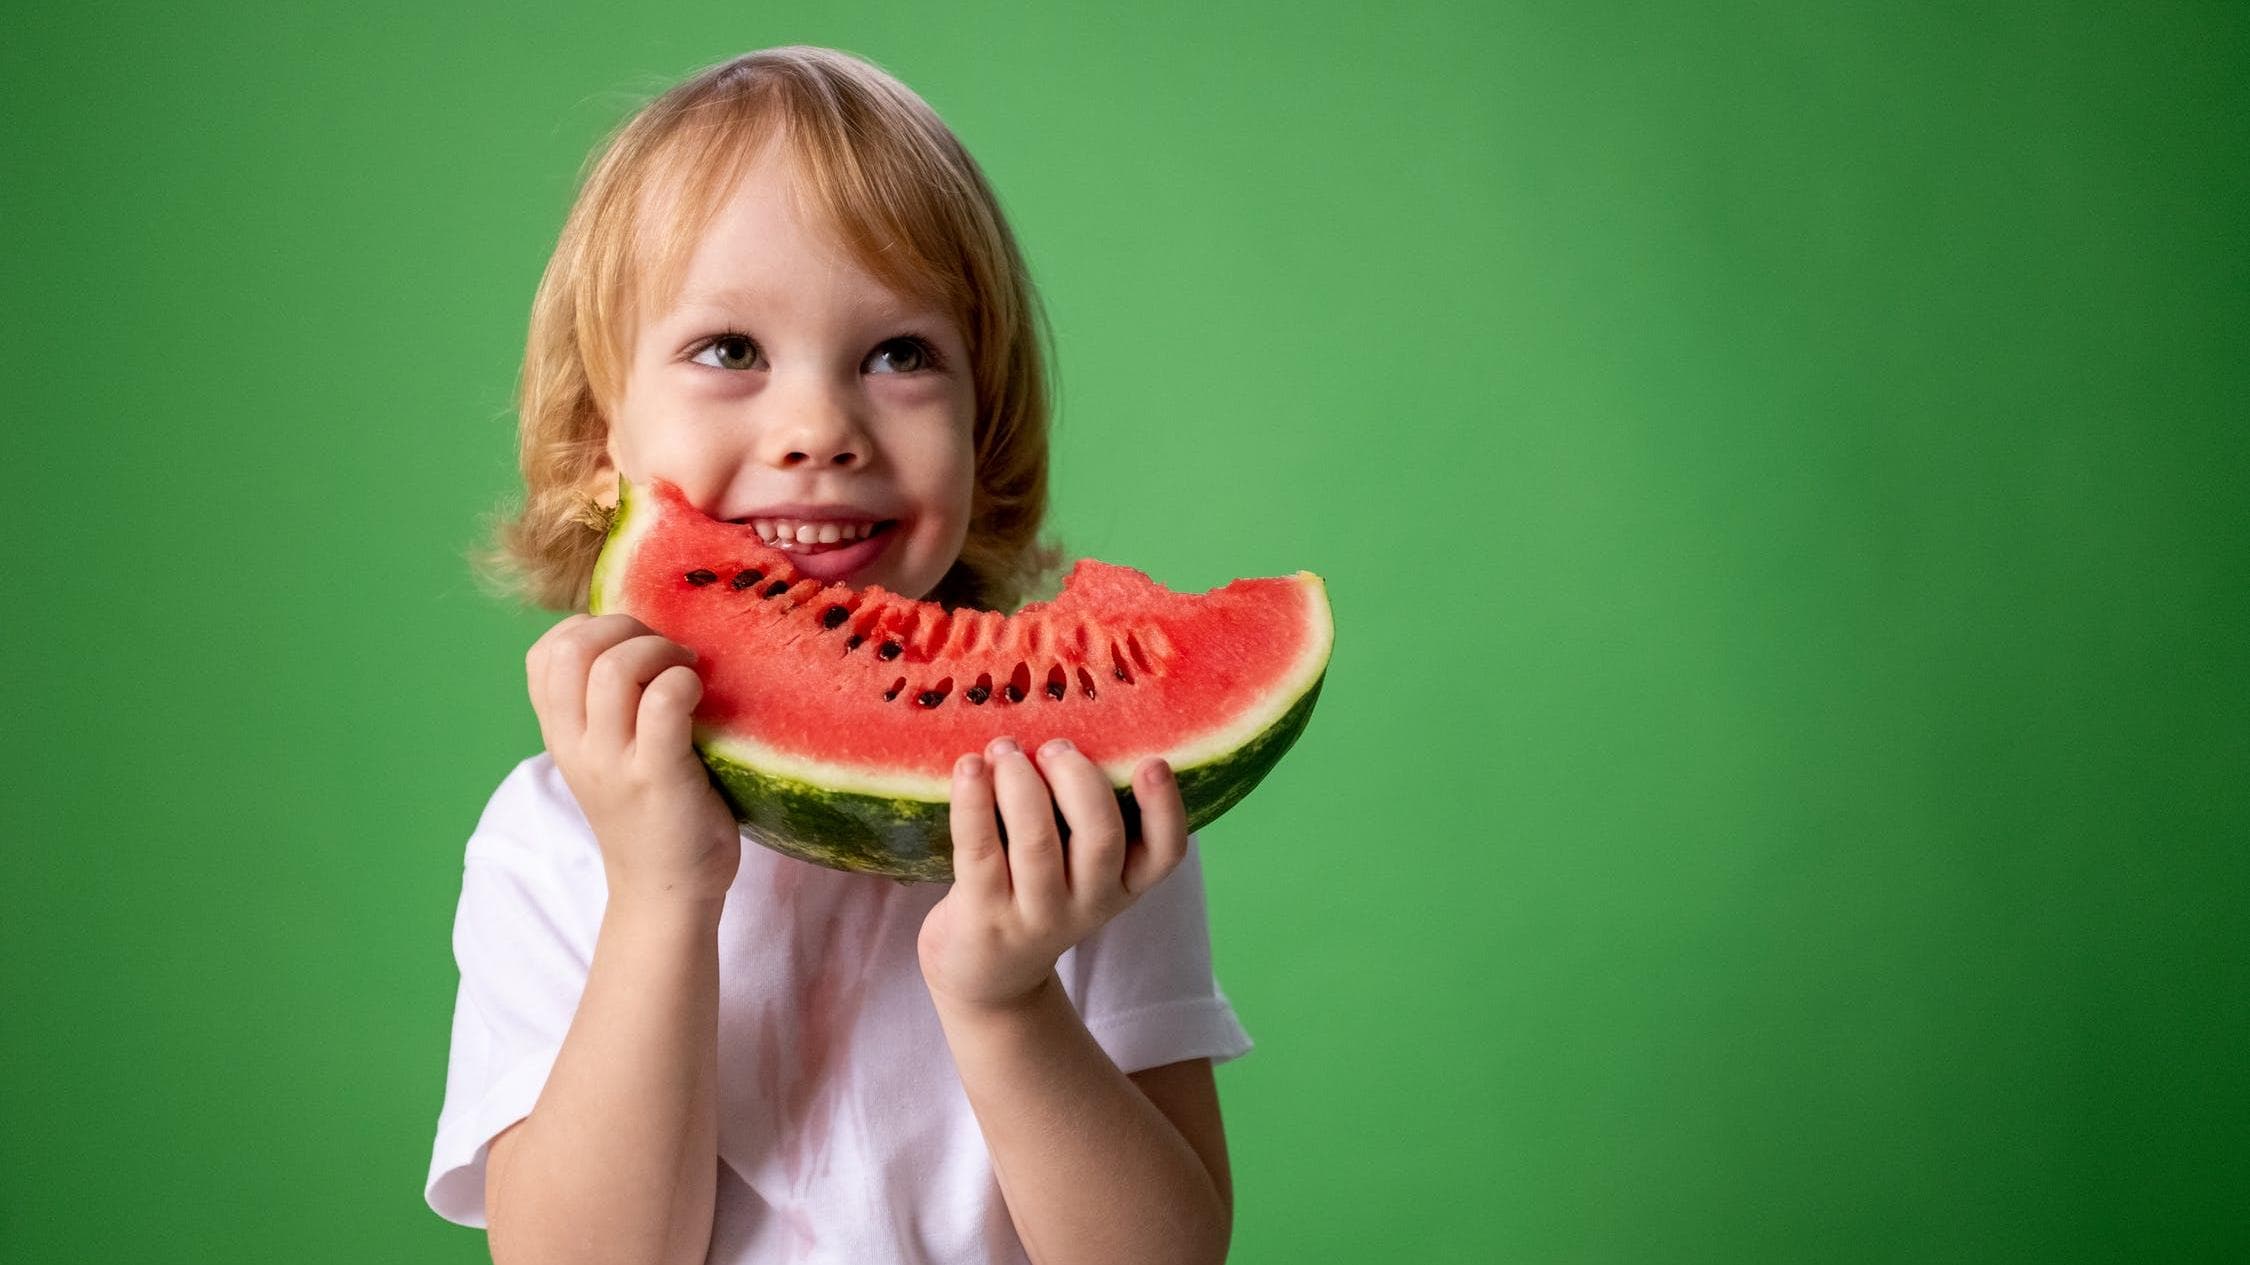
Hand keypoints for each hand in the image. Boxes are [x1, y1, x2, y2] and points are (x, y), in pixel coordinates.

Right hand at [525, 613, 740, 904]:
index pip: (543, 654)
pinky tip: (700, 697)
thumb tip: (640, 639)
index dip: (589, 629)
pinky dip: (684, 682)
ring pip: (615, 668)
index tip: (631, 646)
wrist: (667, 893)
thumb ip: (606, 707)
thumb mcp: (607, 757)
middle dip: (625, 628)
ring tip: (686, 673)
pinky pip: (663, 702)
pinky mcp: (657, 777)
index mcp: (561, 735)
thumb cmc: (651, 814)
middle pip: (572, 649)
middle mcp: (577, 746)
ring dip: (661, 652)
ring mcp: (613, 763)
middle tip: (666, 653)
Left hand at [918, 735, 1189, 1012]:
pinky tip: (968, 768)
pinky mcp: (984, 916)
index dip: (1165, 808)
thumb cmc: (1036, 893)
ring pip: (1038, 844)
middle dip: (1077, 780)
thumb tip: (1066, 729)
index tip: (1152, 762)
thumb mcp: (1078, 868)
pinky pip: (980, 851)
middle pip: (1100, 839)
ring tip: (1003, 749)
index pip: (1165, 853)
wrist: (986, 974)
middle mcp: (1088, 904)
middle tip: (1054, 746)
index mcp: (1123, 885)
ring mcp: (1035, 915)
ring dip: (1020, 784)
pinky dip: (973, 803)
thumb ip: (1085, 814)